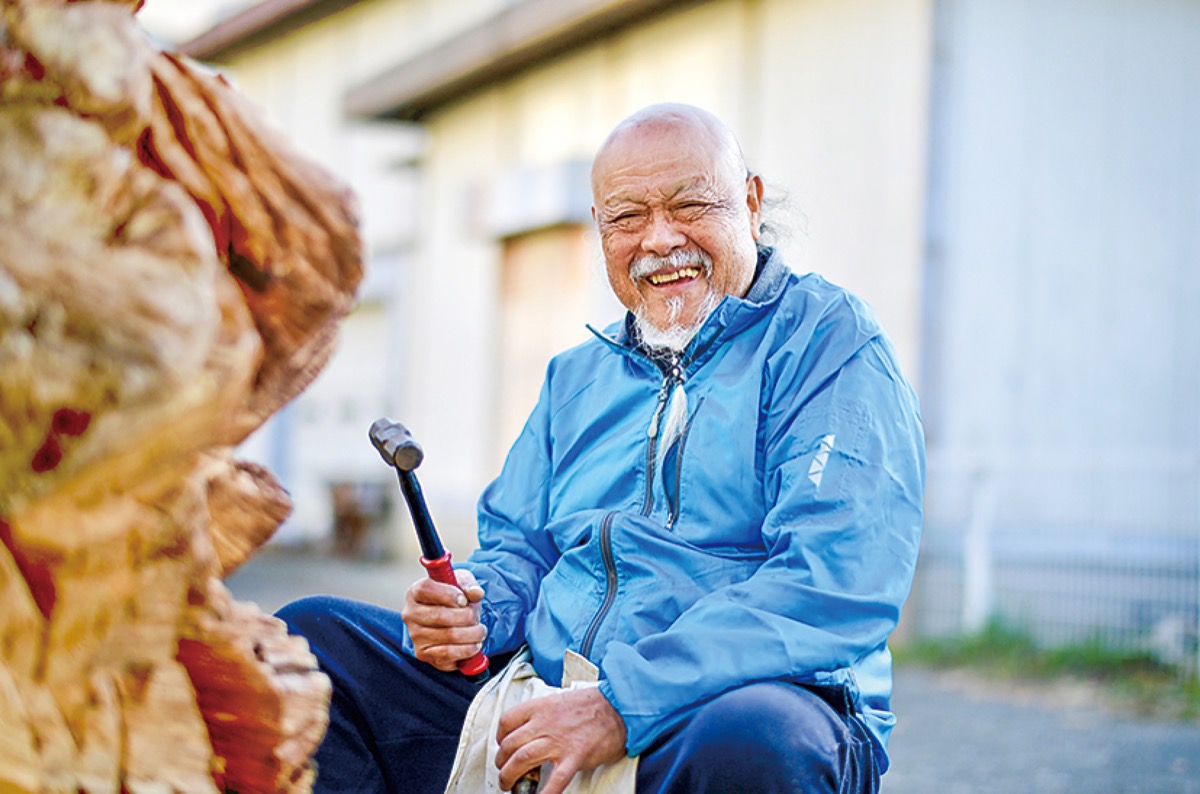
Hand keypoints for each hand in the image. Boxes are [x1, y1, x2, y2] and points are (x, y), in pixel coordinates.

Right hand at [401, 568, 485, 670]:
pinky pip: (448, 654)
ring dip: (472, 634)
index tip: (464, 599)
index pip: (426, 589)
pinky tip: (475, 644)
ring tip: (480, 631)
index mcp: (415, 592)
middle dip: (467, 616)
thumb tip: (476, 593)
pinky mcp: (423, 654)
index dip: (448, 594)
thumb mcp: (461, 584)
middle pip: (440, 615)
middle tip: (476, 617)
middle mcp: (411, 614)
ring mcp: (415, 635)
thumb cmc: (454, 597)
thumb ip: (469, 585)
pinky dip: (467, 649)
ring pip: (449, 635)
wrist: (449, 619)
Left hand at [495, 687, 626, 793]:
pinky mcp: (574, 757)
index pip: (507, 721)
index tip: (502, 745)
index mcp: (541, 707)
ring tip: (510, 785)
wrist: (620, 708)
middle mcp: (545, 723)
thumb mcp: (561, 700)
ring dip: (510, 776)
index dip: (499, 737)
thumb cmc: (594, 704)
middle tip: (504, 769)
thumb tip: (531, 729)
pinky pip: (554, 781)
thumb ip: (544, 713)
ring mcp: (558, 741)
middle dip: (501, 761)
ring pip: (522, 761)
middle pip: (510, 745)